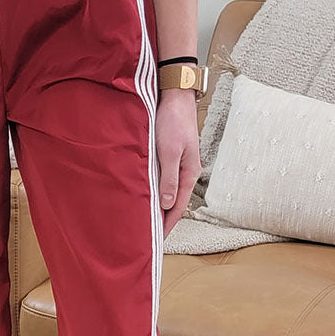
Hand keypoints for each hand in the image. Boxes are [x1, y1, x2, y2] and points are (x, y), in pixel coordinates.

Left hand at [155, 88, 201, 236]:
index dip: (168, 223)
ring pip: (167, 191)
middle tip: (149, 235)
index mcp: (189, 172)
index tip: (157, 239)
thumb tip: (166, 205)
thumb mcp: (170, 151)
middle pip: (174, 202)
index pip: (178, 206)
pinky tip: (146, 196)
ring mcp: (178, 164)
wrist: (174, 96)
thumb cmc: (172, 121)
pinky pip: (162, 180)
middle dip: (163, 219)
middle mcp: (185, 171)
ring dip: (158, 206)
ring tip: (146, 220)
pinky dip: (155, 191)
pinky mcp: (169, 156)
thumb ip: (168, 178)